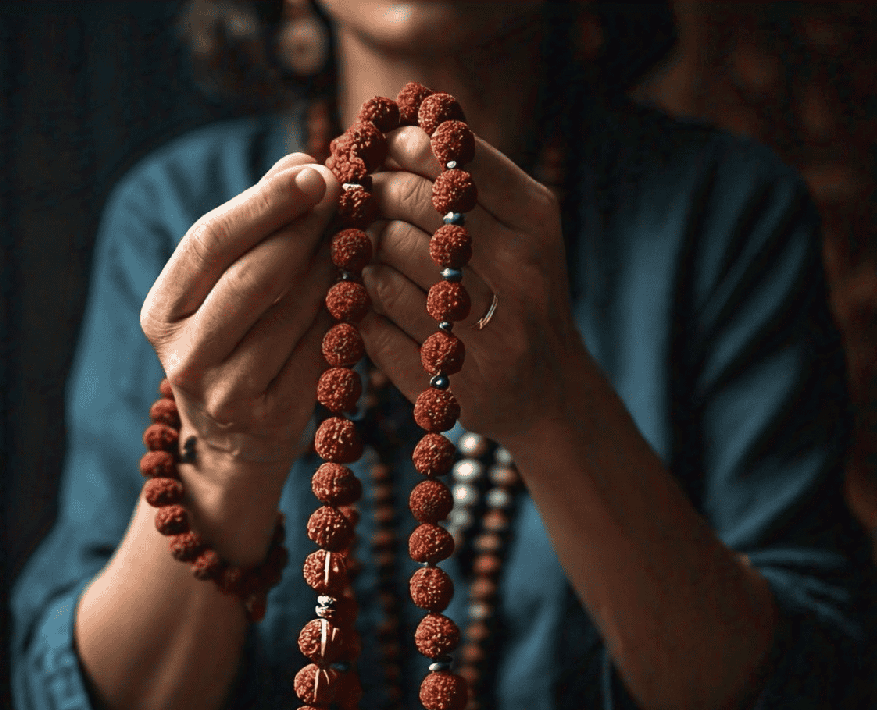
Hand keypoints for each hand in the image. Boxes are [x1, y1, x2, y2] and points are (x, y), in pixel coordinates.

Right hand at [140, 154, 340, 465]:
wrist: (236, 440)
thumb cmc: (233, 343)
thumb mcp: (222, 291)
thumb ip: (253, 229)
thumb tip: (302, 164)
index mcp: (160, 315)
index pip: (208, 243)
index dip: (263, 203)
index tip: (311, 169)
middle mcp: (185, 357)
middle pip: (252, 276)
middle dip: (302, 226)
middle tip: (341, 191)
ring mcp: (228, 394)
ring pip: (293, 312)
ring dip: (330, 263)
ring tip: (352, 231)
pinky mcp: (273, 417)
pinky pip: (319, 348)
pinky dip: (341, 311)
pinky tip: (356, 284)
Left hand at [360, 127, 584, 444]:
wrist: (548, 389)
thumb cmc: (522, 293)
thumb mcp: (521, 230)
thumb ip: (473, 180)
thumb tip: (399, 123)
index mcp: (536, 223)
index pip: (454, 160)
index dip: (403, 144)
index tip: (380, 145)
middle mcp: (518, 276)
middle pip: (412, 206)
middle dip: (373, 192)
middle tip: (358, 193)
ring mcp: (484, 334)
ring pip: (384, 265)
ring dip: (361, 250)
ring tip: (365, 246)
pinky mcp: (446, 379)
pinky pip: (375, 322)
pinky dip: (361, 302)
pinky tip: (370, 293)